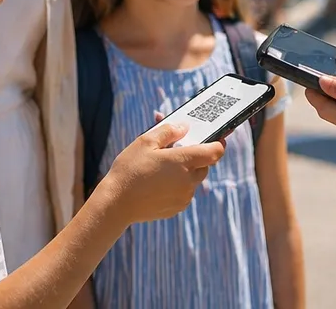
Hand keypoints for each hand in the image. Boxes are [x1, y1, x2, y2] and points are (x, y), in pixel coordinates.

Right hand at [96, 121, 224, 222]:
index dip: (218, 143)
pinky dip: (178, 185)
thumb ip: (168, 131)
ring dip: (186, 171)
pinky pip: (184, 192)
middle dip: (197, 156)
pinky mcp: (177, 208)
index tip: (217, 137)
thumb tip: (184, 128)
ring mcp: (184, 197)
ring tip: (163, 166)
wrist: (116, 203)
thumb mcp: (145, 141)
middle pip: (205, 165)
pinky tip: (158, 182)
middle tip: (178, 150)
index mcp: (184, 162)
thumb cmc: (130, 169)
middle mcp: (188, 181)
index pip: (215, 151)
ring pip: (194, 179)